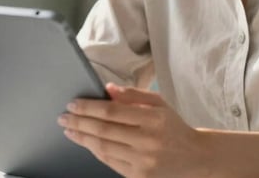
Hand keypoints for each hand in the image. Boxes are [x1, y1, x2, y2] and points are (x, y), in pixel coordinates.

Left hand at [58, 83, 208, 177]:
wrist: (196, 158)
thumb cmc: (174, 127)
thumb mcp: (159, 104)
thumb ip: (133, 95)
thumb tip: (106, 89)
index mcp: (153, 119)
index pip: (111, 112)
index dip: (88, 108)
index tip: (72, 104)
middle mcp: (147, 141)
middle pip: (103, 130)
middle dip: (79, 122)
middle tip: (63, 117)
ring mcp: (143, 161)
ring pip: (103, 148)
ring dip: (82, 138)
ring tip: (69, 130)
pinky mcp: (140, 176)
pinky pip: (110, 162)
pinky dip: (95, 151)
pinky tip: (86, 142)